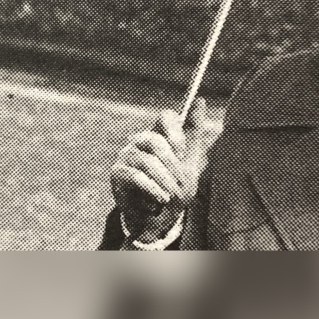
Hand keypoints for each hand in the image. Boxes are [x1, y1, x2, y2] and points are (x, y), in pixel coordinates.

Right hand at [110, 97, 222, 241]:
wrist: (160, 220)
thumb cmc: (176, 188)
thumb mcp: (190, 162)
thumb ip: (194, 132)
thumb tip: (201, 99)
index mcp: (160, 134)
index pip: (166, 117)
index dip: (177, 134)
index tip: (183, 154)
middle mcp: (140, 141)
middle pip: (155, 139)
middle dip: (172, 165)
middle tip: (181, 183)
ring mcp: (126, 156)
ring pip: (147, 161)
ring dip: (164, 181)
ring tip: (171, 196)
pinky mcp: (117, 174)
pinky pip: (136, 177)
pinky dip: (153, 190)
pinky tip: (160, 201)